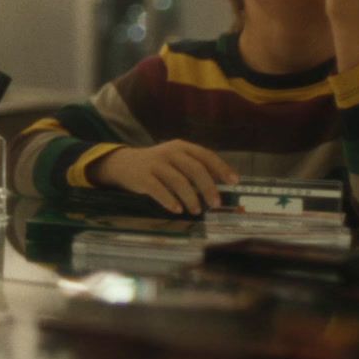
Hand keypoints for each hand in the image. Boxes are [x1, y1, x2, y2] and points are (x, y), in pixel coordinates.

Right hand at [94, 141, 238, 215]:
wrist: (124, 164)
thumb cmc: (158, 165)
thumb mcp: (177, 160)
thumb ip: (197, 167)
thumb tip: (224, 183)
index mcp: (181, 147)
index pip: (205, 155)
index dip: (221, 168)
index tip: (234, 182)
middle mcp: (169, 152)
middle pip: (194, 169)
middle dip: (208, 187)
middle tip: (216, 204)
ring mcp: (155, 164)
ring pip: (178, 181)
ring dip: (191, 198)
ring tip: (196, 211)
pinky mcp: (142, 177)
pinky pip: (158, 190)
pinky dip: (170, 201)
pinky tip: (177, 210)